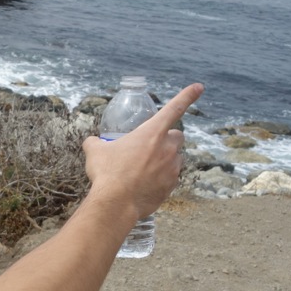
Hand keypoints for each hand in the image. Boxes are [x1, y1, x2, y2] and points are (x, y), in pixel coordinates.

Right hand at [82, 83, 203, 218]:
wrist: (116, 203)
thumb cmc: (107, 173)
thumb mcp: (95, 152)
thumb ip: (95, 142)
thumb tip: (92, 141)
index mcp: (151, 133)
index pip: (174, 108)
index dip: (187, 95)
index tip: (199, 87)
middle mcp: (167, 148)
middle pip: (177, 137)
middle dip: (167, 140)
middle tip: (149, 147)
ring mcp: (172, 168)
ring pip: (174, 159)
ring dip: (163, 161)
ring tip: (142, 170)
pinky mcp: (171, 186)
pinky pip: (170, 178)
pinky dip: (160, 179)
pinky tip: (143, 185)